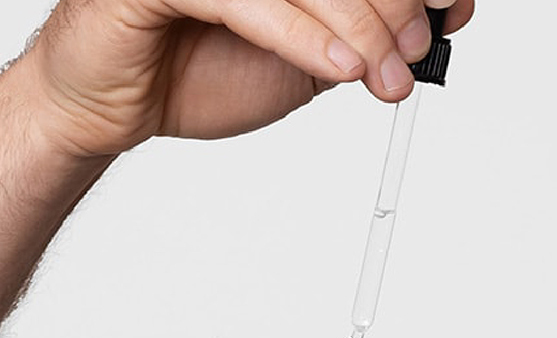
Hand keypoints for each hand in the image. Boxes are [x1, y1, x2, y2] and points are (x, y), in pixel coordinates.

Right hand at [24, 0, 472, 150]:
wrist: (109, 108)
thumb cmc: (193, 72)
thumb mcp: (302, 58)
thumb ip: (357, 33)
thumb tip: (434, 19)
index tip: (447, 9)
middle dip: (389, 2)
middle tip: (416, 52)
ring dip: (356, 24)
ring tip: (386, 74)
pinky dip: (302, 36)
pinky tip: (341, 68)